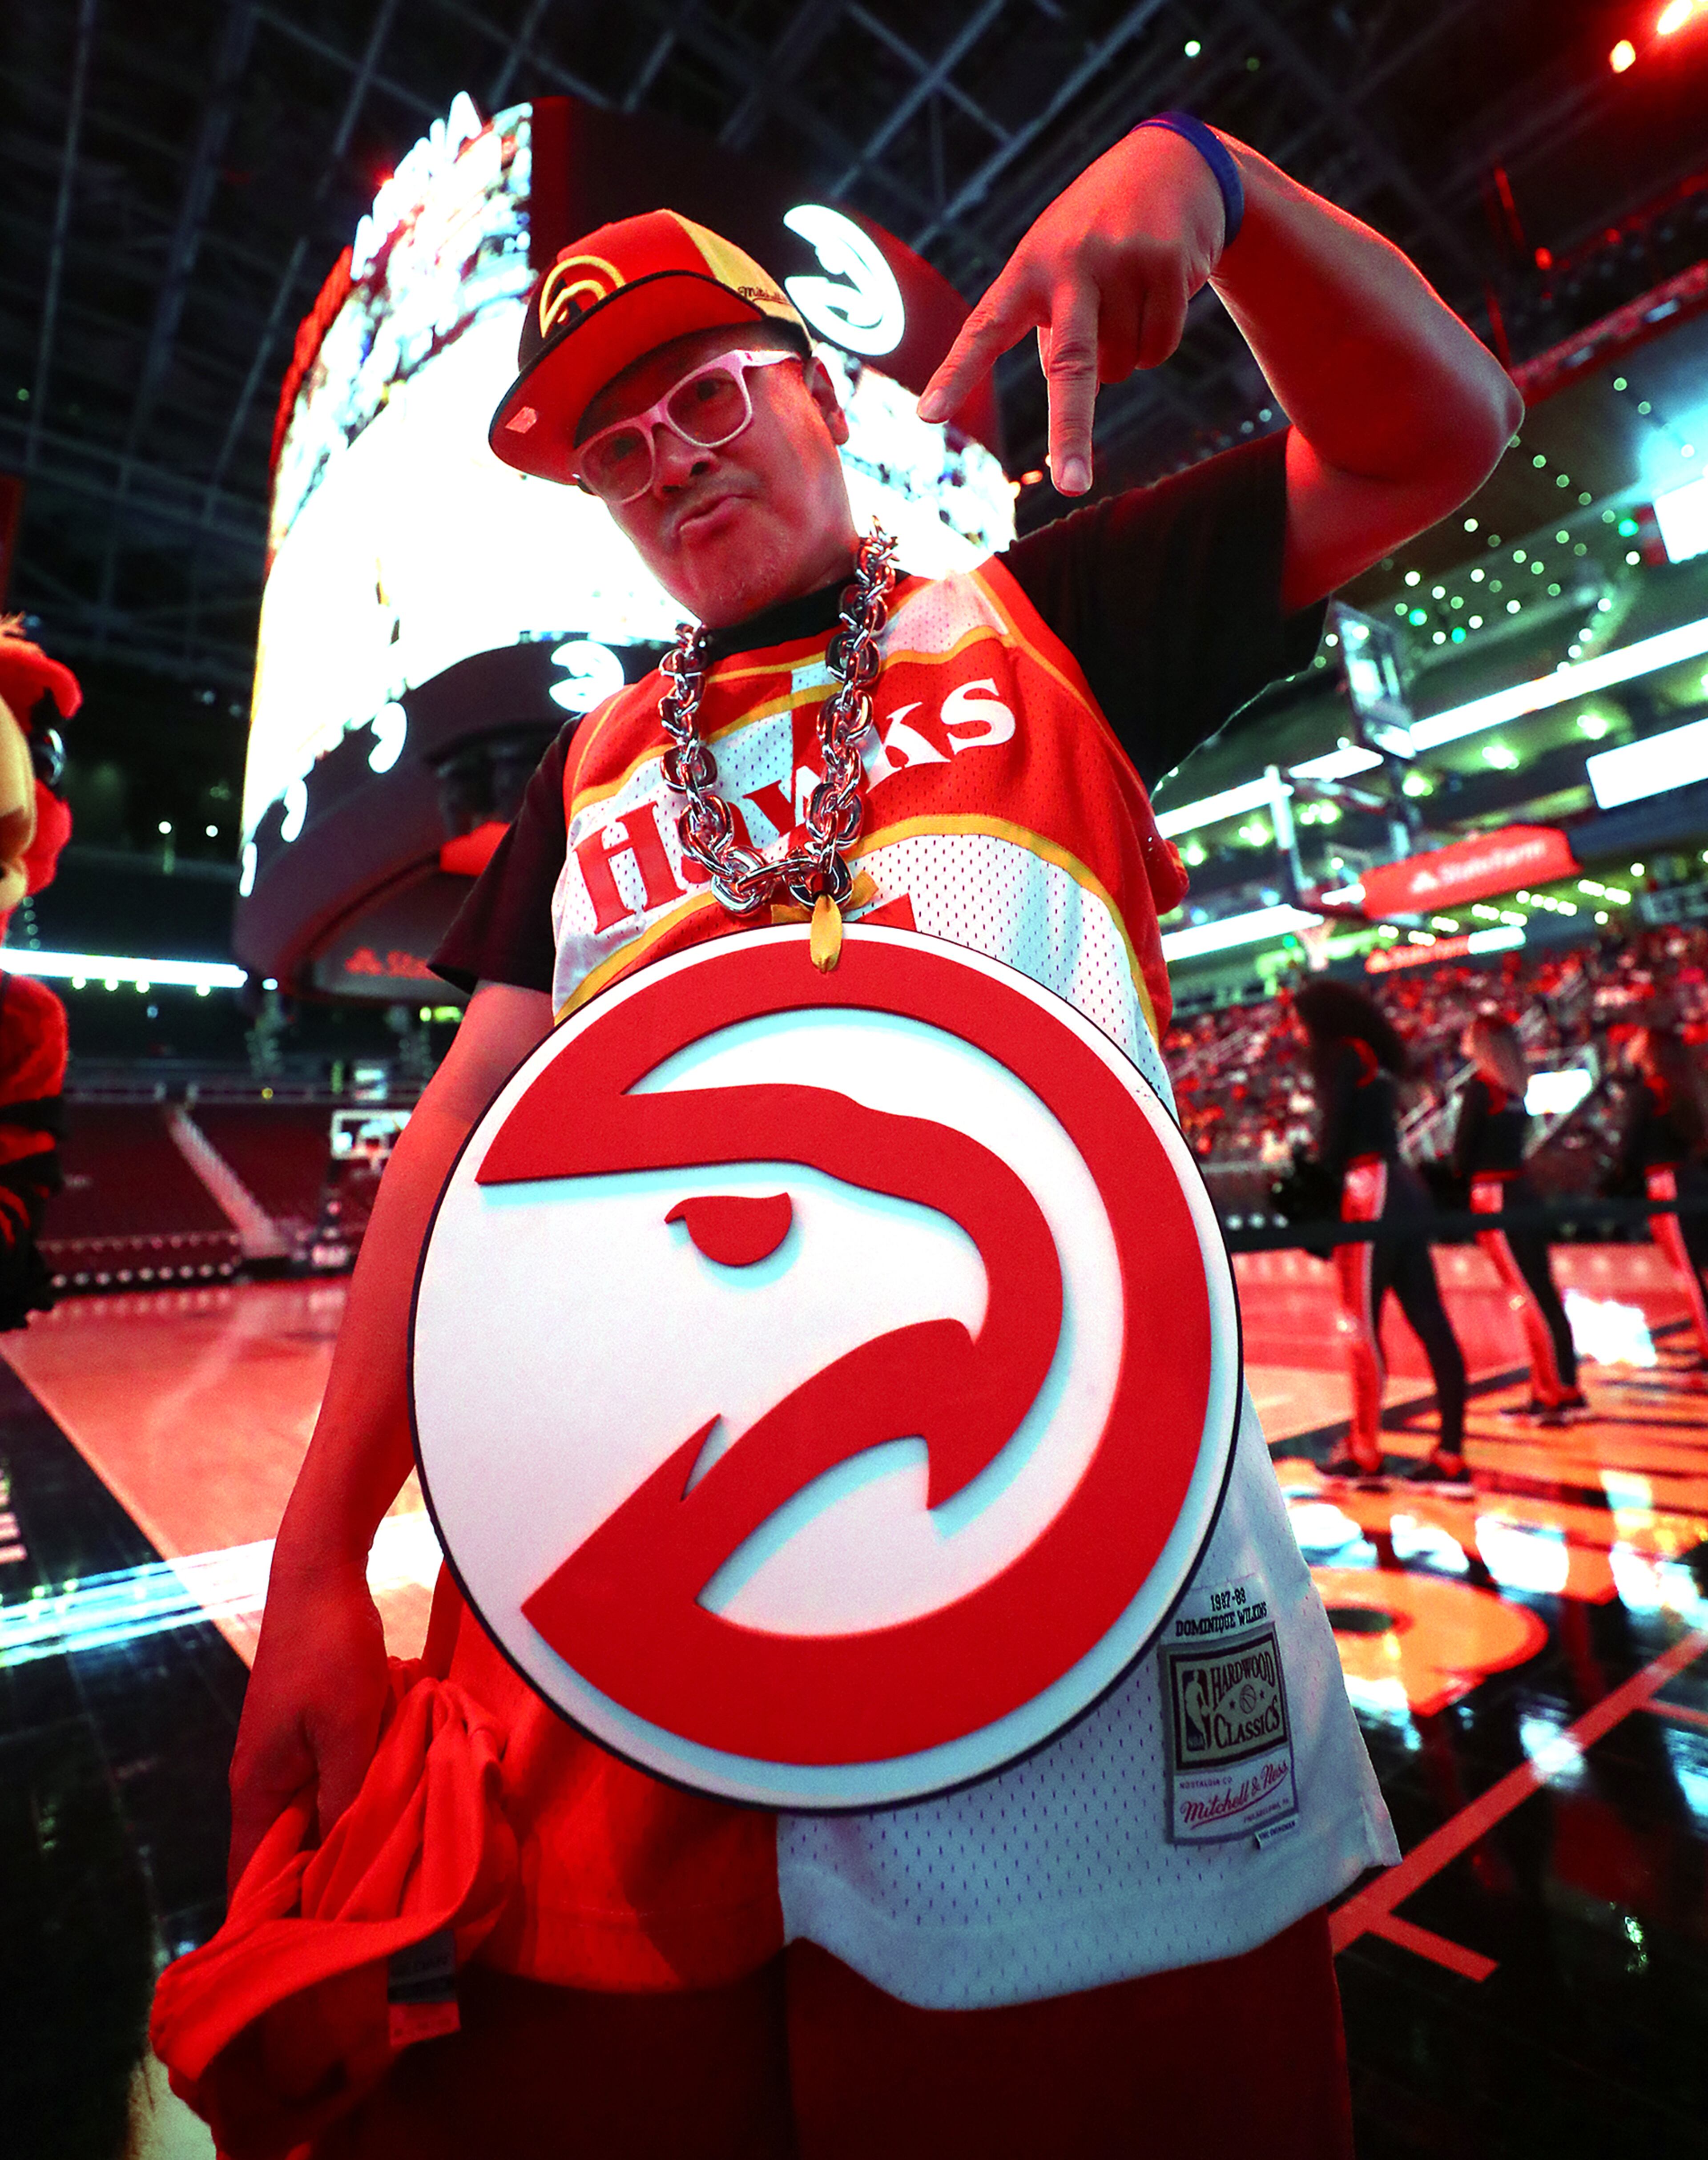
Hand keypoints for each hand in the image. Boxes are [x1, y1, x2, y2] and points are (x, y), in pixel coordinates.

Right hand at [227, 1553, 390, 1890]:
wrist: (321, 1577)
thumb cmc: (330, 1652)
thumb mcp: (348, 1731)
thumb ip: (346, 1798)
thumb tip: (345, 1864)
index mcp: (257, 1790)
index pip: (252, 1879)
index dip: (279, 1920)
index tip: (318, 1955)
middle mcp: (263, 1780)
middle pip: (285, 1854)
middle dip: (322, 1885)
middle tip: (373, 1921)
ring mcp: (285, 1755)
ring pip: (312, 1818)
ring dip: (344, 1841)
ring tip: (388, 1878)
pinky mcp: (309, 1733)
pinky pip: (328, 1784)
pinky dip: (353, 1801)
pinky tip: (391, 1813)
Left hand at [919, 126, 1228, 495]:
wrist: (1174, 163)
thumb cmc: (1098, 228)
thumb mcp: (1057, 261)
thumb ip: (1046, 320)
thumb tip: (1071, 386)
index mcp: (1028, 267)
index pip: (983, 329)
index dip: (956, 374)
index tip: (928, 417)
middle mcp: (1070, 264)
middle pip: (1069, 366)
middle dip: (1070, 434)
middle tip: (1071, 487)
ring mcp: (1122, 263)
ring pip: (1120, 366)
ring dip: (1123, 353)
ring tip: (1126, 296)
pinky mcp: (1168, 267)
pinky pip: (1158, 349)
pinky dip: (1157, 342)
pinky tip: (1157, 294)